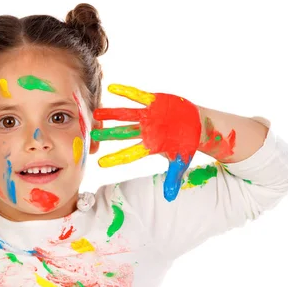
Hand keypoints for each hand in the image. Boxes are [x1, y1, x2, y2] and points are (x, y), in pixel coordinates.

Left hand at [91, 84, 200, 201]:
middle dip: (108, 134)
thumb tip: (169, 197)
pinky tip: (113, 89)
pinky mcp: (154, 101)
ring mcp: (147, 115)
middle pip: (123, 133)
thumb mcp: (181, 162)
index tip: (100, 163)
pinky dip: (127, 92)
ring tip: (96, 113)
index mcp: (150, 146)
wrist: (196, 123)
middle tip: (91, 136)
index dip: (116, 158)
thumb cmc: (186, 144)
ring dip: (111, 114)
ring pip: (126, 115)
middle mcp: (145, 131)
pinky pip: (138, 96)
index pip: (130, 154)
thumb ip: (173, 178)